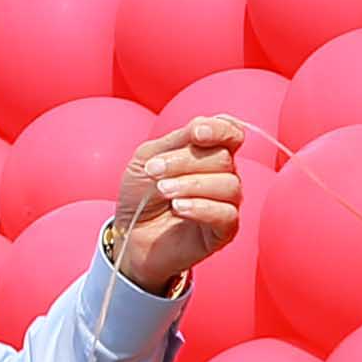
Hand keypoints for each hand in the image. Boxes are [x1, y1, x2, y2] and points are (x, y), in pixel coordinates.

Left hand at [113, 117, 246, 296]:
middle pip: (223, 158)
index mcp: (208, 152)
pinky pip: (227, 214)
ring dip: (191, 184)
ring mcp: (226, 203)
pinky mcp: (224, 231)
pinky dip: (201, 207)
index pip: (231, 132)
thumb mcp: (149, 158)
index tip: (196, 133)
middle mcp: (223, 175)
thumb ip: (176, 141)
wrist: (130, 234)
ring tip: (163, 190)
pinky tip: (178, 208)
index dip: (220, 129)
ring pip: (228, 185)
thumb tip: (201, 127)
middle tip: (154, 171)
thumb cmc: (140, 194)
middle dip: (185, 161)